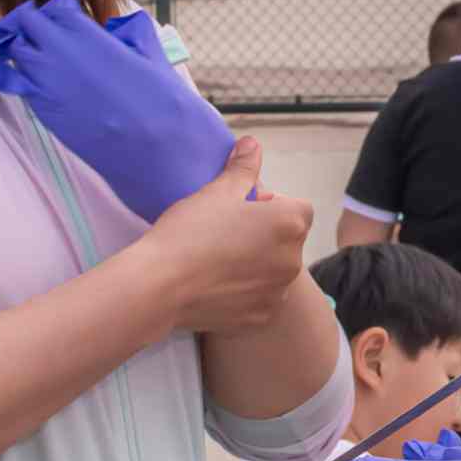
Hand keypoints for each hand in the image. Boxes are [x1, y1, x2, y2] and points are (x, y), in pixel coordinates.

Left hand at [0, 0, 237, 222]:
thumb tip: (124, 25)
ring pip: (15, 55)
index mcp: (92, 40)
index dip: (58, 9)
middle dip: (32, 23)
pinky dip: (25, 78)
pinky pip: (21, 87)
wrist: (164, 161)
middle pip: (26, 25)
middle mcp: (63, 59)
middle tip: (44, 29)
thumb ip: (137, 37)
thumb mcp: (158, 62)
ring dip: (23, 49)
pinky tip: (41, 81)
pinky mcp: (47, 118)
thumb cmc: (171, 112)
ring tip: (39, 52)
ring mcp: (50, 90)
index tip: (64, 13)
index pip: (54, 10)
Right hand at [132, 140, 313, 333]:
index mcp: (290, 223)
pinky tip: (217, 285)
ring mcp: (278, 292)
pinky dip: (246, 293)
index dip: (272, 206)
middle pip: (288, 241)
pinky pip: (261, 298)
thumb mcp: (217, 190)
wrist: (161, 285)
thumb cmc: (191, 230)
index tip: (243, 210)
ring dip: (259, 265)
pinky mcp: (261, 317)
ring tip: (219, 261)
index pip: (298, 208)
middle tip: (226, 234)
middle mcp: (293, 260)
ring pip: (275, 270)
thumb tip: (253, 144)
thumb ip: (243, 168)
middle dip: (266, 236)